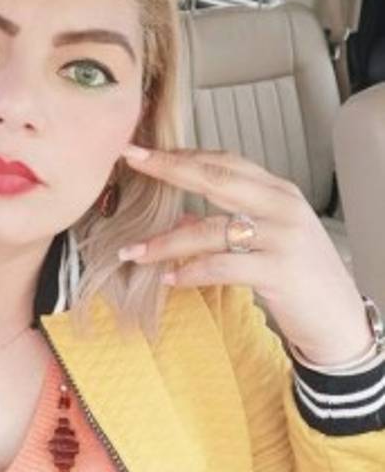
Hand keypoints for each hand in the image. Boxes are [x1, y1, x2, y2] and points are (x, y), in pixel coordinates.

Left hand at [118, 144, 372, 367]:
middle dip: (169, 168)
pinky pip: (222, 266)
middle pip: (216, 178)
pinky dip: (191, 272)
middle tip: (132, 160)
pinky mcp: (279, 270)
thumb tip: (179, 219)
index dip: (184, 155)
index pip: (226, 162)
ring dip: (166, 241)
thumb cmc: (301, 278)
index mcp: (279, 192)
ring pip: (211, 228)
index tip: (146, 151)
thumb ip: (225, 226)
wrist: (339, 319)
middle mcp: (282, 206)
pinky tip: (169, 279)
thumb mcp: (265, 242)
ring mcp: (283, 236)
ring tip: (133, 251)